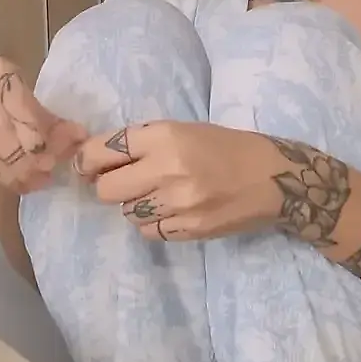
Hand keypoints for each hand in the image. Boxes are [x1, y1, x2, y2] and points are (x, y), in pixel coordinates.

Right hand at [0, 55, 85, 192]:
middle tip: (41, 173)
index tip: (46, 153)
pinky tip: (1, 181)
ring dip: (6, 171)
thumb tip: (78, 138)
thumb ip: (60, 129)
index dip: (31, 128)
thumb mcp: (45, 120)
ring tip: (28, 182)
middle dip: (22, 157)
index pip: (13, 96)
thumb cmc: (22, 119)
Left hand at [73, 121, 299, 240]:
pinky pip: (149, 231)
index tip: (86, 164)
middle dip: (108, 185)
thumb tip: (99, 158)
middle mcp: (168, 170)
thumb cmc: (228, 147)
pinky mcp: (189, 230)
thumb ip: (145, 142)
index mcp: (166, 136)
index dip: (86, 159)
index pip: (104, 150)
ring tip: (157, 195)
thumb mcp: (186, 130)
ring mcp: (178, 204)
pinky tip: (172, 211)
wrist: (275, 179)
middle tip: (121, 182)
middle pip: (105, 189)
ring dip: (133, 205)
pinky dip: (153, 222)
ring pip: (125, 213)